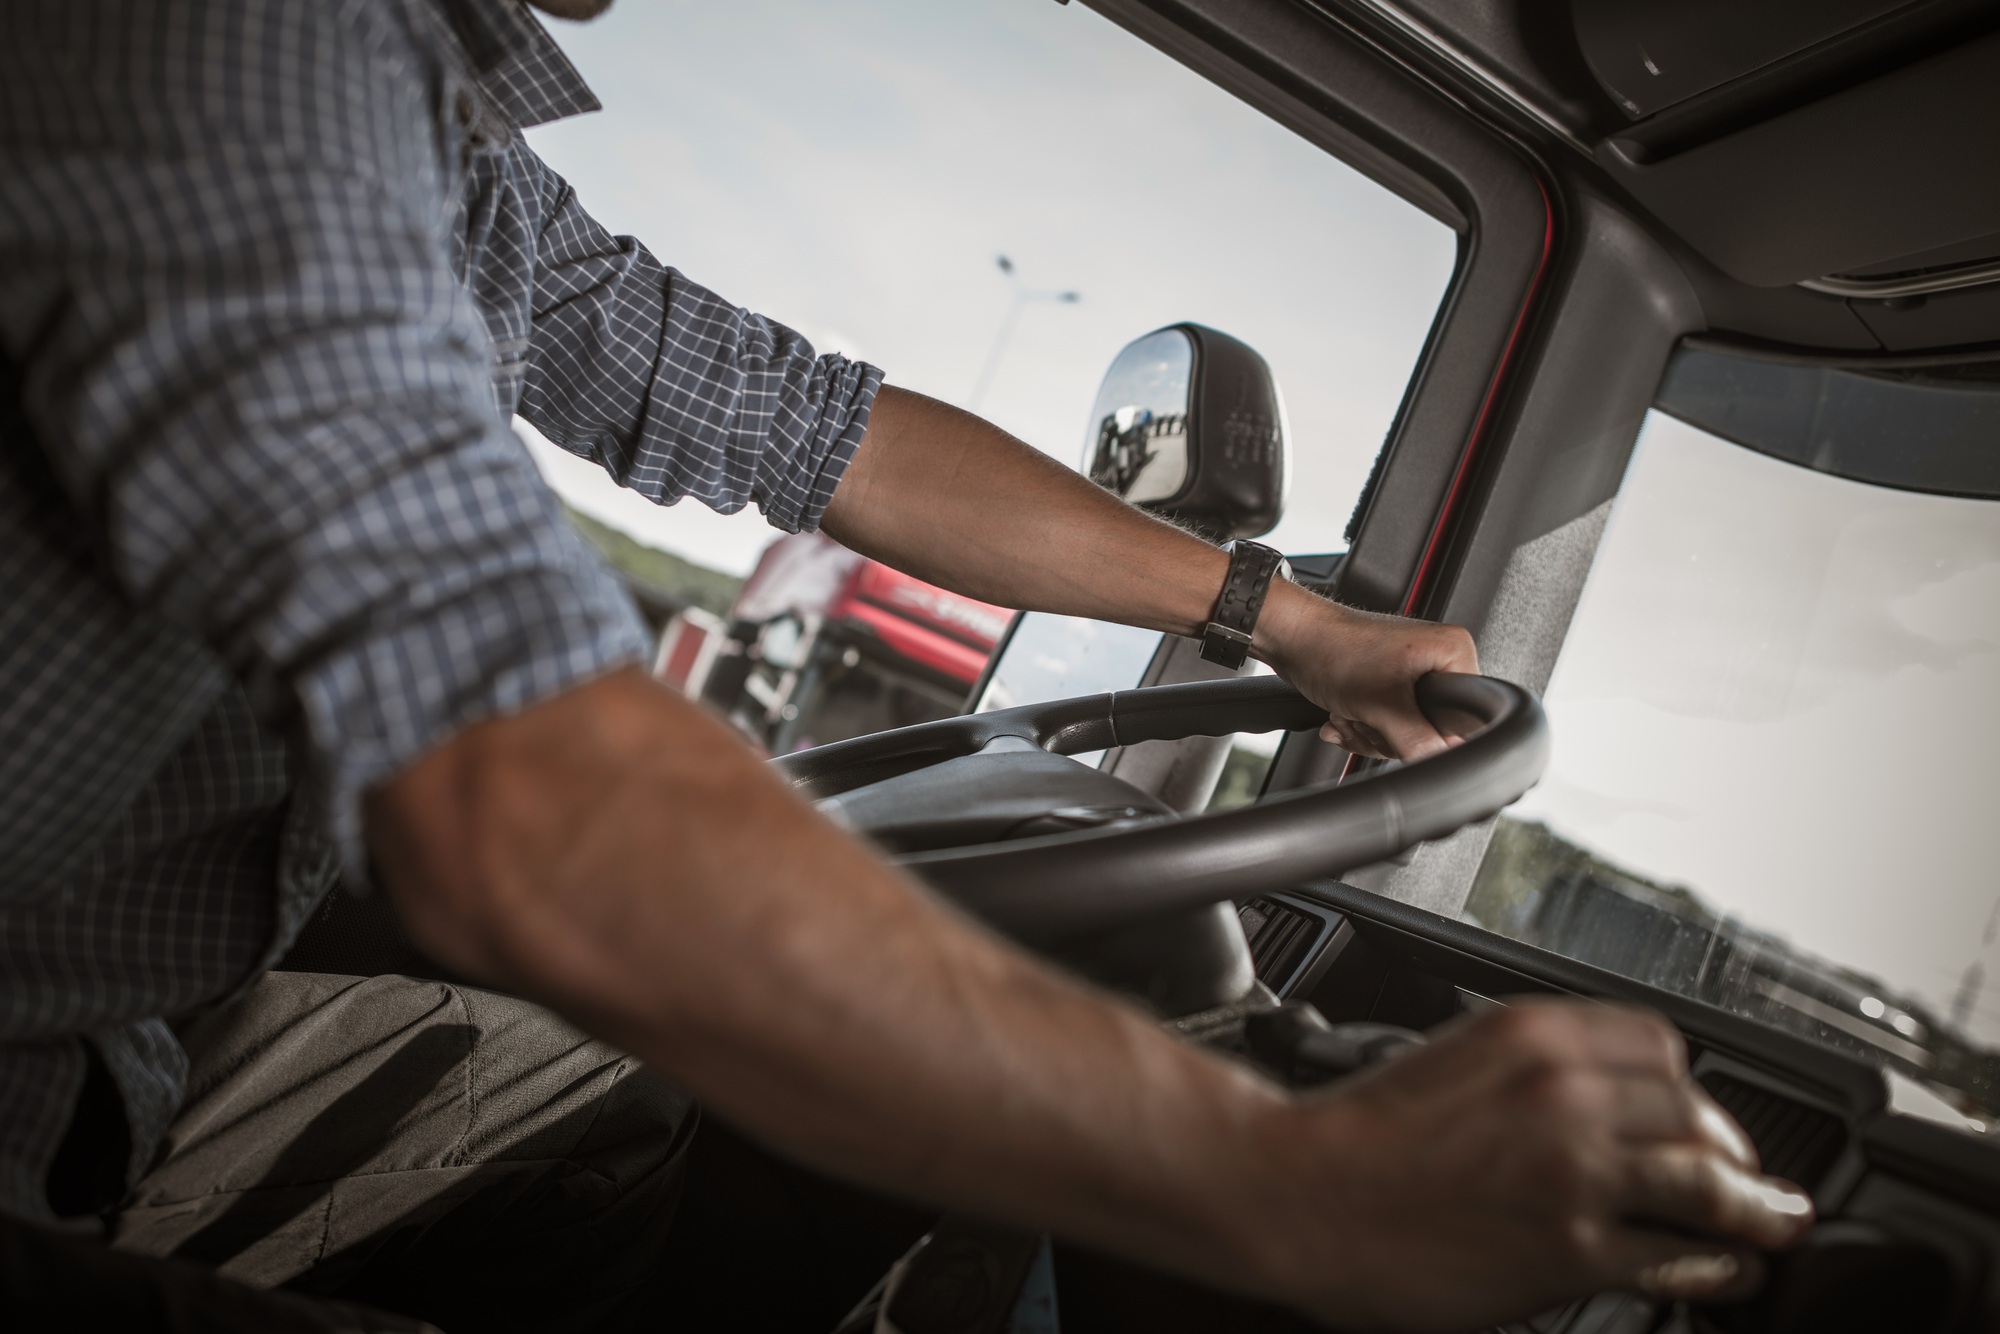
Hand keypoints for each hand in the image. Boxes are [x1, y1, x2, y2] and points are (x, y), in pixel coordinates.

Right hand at [1238, 1002, 1813, 1330]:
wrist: (1297, 1193)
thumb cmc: (1355, 1135)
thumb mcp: (1451, 1056)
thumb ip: (1530, 1069)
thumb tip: (1599, 1101)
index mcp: (1533, 1032)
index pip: (1663, 1046)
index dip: (1692, 1087)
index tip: (1698, 1114)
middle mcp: (1565, 1091)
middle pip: (1698, 1113)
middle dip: (1734, 1151)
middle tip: (1749, 1177)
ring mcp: (1573, 1171)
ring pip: (1710, 1183)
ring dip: (1757, 1209)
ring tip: (1773, 1222)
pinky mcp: (1570, 1246)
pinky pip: (1678, 1255)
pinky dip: (1720, 1265)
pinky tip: (1726, 1270)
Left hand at [1255, 583, 1480, 759]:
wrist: (1291, 637)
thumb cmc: (1332, 648)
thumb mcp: (1383, 705)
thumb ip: (1418, 741)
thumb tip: (1439, 763)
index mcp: (1452, 652)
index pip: (1461, 717)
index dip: (1429, 732)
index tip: (1400, 728)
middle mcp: (1436, 659)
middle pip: (1429, 729)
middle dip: (1387, 732)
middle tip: (1366, 714)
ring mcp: (1409, 672)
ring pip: (1402, 731)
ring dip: (1368, 730)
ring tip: (1349, 710)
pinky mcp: (1385, 683)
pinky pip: (1383, 723)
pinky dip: (1359, 724)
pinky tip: (1343, 712)